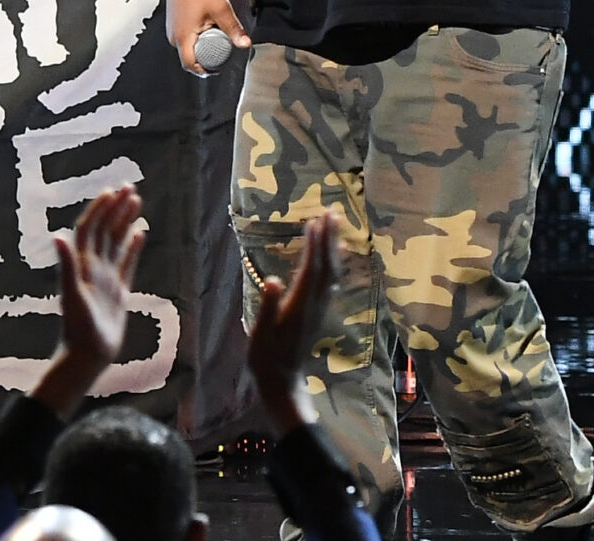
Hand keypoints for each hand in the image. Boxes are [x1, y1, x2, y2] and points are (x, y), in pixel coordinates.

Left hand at [31, 184, 144, 416]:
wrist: (88, 355)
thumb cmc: (78, 327)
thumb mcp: (72, 294)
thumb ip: (66, 265)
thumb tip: (57, 236)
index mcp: (82, 264)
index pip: (91, 229)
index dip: (99, 209)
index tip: (112, 191)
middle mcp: (94, 266)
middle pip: (105, 230)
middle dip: (115, 208)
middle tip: (129, 187)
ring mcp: (107, 277)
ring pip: (117, 242)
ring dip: (125, 221)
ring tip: (136, 201)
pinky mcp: (119, 291)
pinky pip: (127, 262)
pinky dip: (133, 246)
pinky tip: (141, 232)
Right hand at [166, 0, 247, 73]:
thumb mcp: (221, 10)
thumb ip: (234, 29)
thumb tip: (245, 44)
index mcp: (183, 36)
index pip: (190, 64)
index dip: (204, 70)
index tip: (217, 68)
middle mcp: (173, 34)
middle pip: (188, 56)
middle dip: (204, 57)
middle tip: (221, 50)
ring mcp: (171, 26)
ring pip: (186, 45)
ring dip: (200, 45)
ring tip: (215, 35)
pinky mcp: (172, 19)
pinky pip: (183, 35)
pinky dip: (194, 36)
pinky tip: (205, 26)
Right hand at [246, 214, 338, 432]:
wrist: (282, 380)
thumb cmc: (265, 356)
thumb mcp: (260, 332)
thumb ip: (267, 306)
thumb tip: (272, 280)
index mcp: (299, 306)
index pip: (310, 270)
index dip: (314, 246)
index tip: (314, 221)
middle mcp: (314, 305)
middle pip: (326, 267)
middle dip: (328, 239)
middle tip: (331, 211)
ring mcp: (319, 309)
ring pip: (331, 273)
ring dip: (333, 247)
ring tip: (334, 224)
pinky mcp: (318, 312)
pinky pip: (331, 282)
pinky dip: (332, 263)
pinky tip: (332, 255)